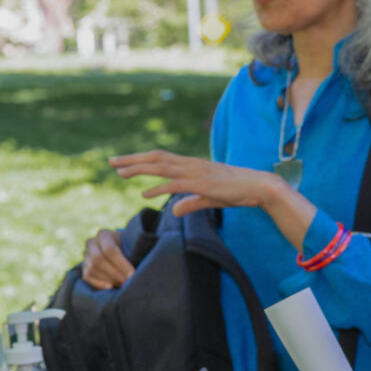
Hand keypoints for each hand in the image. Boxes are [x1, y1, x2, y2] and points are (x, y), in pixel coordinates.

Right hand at [81, 229, 132, 289]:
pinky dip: (98, 283)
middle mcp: (92, 243)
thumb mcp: (130, 245)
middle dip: (114, 274)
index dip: (121, 264)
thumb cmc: (128, 247)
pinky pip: (87, 277)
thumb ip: (132, 253)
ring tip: (122, 285)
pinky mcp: (84, 267)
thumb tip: (134, 273)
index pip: (109, 250)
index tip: (132, 275)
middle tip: (127, 283)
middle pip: (98, 260)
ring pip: (92, 269)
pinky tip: (110, 287)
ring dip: (108, 279)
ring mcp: (86, 255)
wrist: (119, 248)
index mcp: (104, 235)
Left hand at [110, 151, 282, 216]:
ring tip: (120, 172)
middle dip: (132, 160)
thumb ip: (190, 203)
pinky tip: (145, 193)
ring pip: (161, 167)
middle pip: (155, 158)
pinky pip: (175, 184)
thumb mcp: (207, 198)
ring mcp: (195, 172)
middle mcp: (190, 164)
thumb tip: (174, 211)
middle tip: (111, 162)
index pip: (159, 158)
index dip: (140, 160)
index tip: (122, 163)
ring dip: (139, 169)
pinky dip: (158, 187)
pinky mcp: (201, 183)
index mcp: (190, 165)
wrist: (258, 187)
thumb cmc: (236, 191)